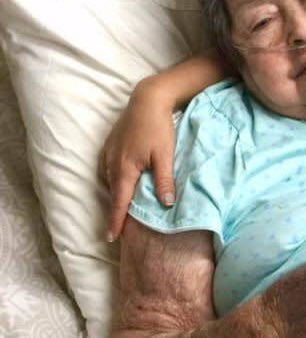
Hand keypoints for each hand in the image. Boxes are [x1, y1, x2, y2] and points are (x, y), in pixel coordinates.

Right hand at [99, 78, 176, 241]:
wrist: (147, 100)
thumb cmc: (158, 127)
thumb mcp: (166, 155)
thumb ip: (164, 180)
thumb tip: (167, 205)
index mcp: (125, 169)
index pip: (119, 202)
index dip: (116, 221)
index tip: (112, 237)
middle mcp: (112, 163)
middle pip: (112, 194)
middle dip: (114, 212)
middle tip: (117, 230)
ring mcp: (108, 153)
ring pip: (109, 182)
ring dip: (115, 196)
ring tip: (120, 210)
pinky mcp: (109, 145)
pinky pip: (107, 170)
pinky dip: (113, 181)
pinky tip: (120, 183)